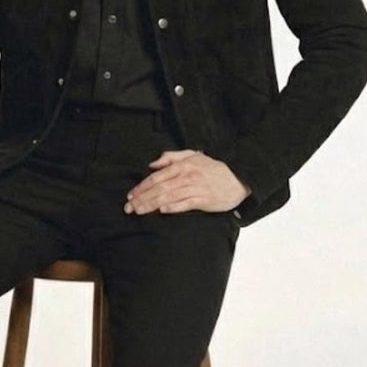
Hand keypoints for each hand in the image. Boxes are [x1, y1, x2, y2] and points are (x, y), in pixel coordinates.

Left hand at [122, 149, 251, 214]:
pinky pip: (185, 204)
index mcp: (183, 166)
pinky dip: (173, 208)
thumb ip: (171, 157)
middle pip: (159, 188)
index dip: (142, 186)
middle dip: (142, 198)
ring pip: (169, 197)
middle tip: (129, 207)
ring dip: (152, 205)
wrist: (237, 178)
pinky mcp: (203, 200)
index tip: (131, 195)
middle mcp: (187, 176)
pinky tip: (162, 211)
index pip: (157, 177)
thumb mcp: (192, 155)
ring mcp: (195, 189)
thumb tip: (152, 164)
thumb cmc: (213, 168)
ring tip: (139, 211)